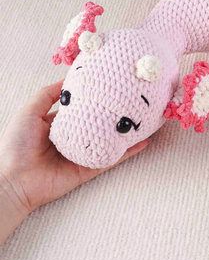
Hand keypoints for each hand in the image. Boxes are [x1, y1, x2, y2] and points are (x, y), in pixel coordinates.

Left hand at [0, 81, 148, 241]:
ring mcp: (83, 154)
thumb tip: (68, 78)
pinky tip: (144, 140)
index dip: (96, 96)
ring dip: (126, 130)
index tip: (111, 83)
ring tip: (144, 117)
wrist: (13, 180)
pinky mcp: (90, 169)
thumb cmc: (16, 146)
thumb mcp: (29, 112)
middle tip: (133, 97)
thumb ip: (47, 95)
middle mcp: (74, 138)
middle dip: (114, 112)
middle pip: (99, 122)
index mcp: (59, 125)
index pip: (82, 108)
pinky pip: (113, 157)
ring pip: (110, 139)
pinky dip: (129, 150)